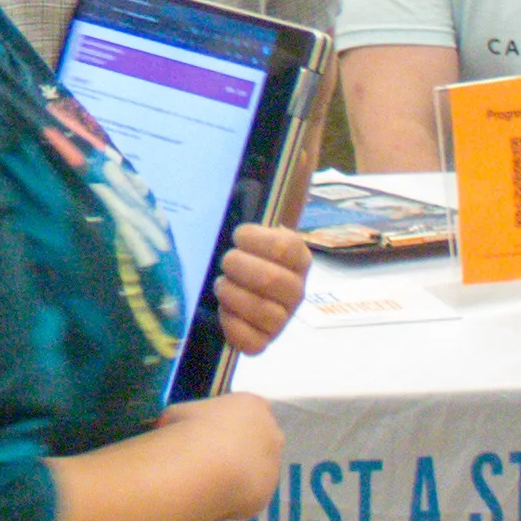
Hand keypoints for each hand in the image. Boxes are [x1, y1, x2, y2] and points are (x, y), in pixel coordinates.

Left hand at [214, 217, 318, 356]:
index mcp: (299, 259)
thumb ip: (259, 217)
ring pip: (263, 312)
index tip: (239, 236)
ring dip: (232, 294)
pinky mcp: (265, 341)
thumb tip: (263, 177)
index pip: (284, 247)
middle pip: (271, 280)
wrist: (244, 278)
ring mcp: (283, 319)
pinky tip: (225, 310)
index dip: (254, 239)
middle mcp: (297, 291)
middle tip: (226, 261)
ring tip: (222, 285)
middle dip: (238, 266)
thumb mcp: (254, 229)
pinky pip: (253, 343)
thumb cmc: (247, 250)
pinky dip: (232, 326)